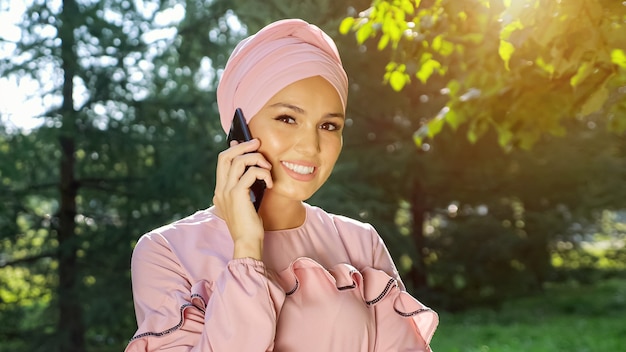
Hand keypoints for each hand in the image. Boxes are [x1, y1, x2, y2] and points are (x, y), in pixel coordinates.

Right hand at [213, 139, 272, 259]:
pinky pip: (251, 173)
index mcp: (220, 190)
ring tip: (268, 167)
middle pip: (226, 156)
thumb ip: (246, 187)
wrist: (247, 243)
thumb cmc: (250, 225)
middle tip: (258, 143)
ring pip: (239, 161)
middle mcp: (220, 189)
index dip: (234, 149)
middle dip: (243, 146)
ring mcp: (227, 191)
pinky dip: (263, 173)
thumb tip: (253, 171)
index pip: (222, 161)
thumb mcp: (246, 203)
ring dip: (257, 159)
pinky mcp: (237, 194)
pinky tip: (270, 183)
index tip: (248, 143)